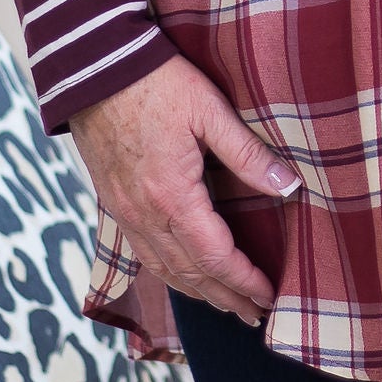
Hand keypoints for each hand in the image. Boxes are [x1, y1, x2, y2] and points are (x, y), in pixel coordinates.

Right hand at [67, 58, 301, 331]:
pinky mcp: (112, 203)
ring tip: (225, 306)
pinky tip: (183, 277)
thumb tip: (288, 187)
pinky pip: (143, 254)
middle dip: (225, 298)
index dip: (244, 281)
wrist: (92, 66)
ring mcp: (123, 212)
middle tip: (254, 316)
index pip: (215, 257)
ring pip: (163, 270)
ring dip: (197, 294)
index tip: (270, 296)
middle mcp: (144, 214)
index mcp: (172, 196)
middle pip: (190, 274)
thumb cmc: (155, 81)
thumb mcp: (210, 110)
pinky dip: (169, 275)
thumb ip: (248, 154)